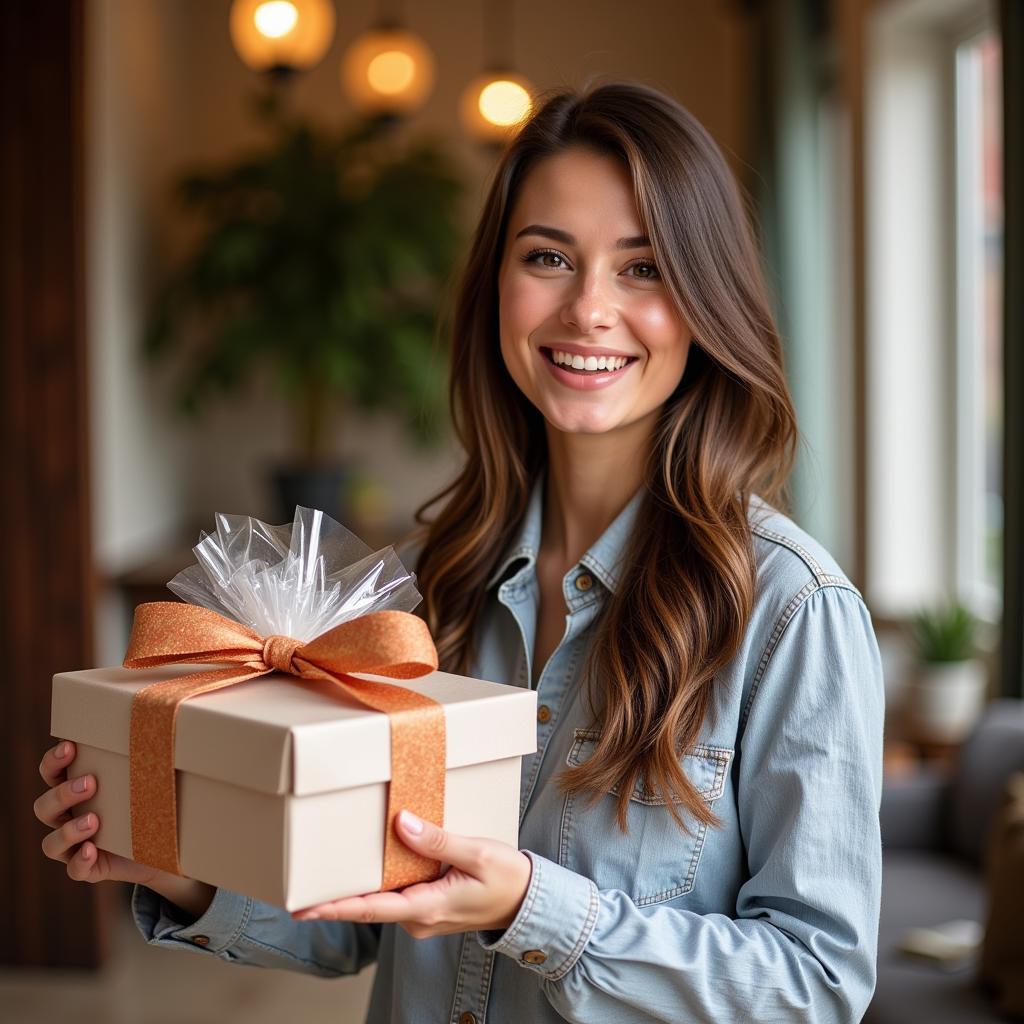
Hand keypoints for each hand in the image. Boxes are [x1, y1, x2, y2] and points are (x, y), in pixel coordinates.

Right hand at [33, 740, 214, 917]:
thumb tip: (168, 724)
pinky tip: (92, 850)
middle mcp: (68, 819)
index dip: (54, 761)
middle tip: (90, 783)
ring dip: (69, 830)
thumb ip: (146, 758)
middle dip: (62, 793)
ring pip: (51, 844)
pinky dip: (80, 861)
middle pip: (44, 808)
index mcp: (76, 791)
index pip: (50, 773)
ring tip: (94, 820)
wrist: (166, 847)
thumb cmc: (152, 803)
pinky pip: (74, 870)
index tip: (71, 746)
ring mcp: (75, 847)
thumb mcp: (147, 780)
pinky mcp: (90, 869)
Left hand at [290, 810, 532, 939]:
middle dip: (335, 897)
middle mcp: (419, 918)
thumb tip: (403, 824)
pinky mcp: (428, 907)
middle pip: (368, 905)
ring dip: (356, 888)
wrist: (530, 902)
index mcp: (428, 907)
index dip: (335, 906)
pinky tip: (368, 866)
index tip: (302, 908)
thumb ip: (439, 841)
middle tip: (299, 887)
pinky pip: (396, 894)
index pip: (371, 908)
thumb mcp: (478, 854)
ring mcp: (422, 915)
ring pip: (381, 900)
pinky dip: (379, 882)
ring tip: (325, 871)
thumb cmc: (508, 879)